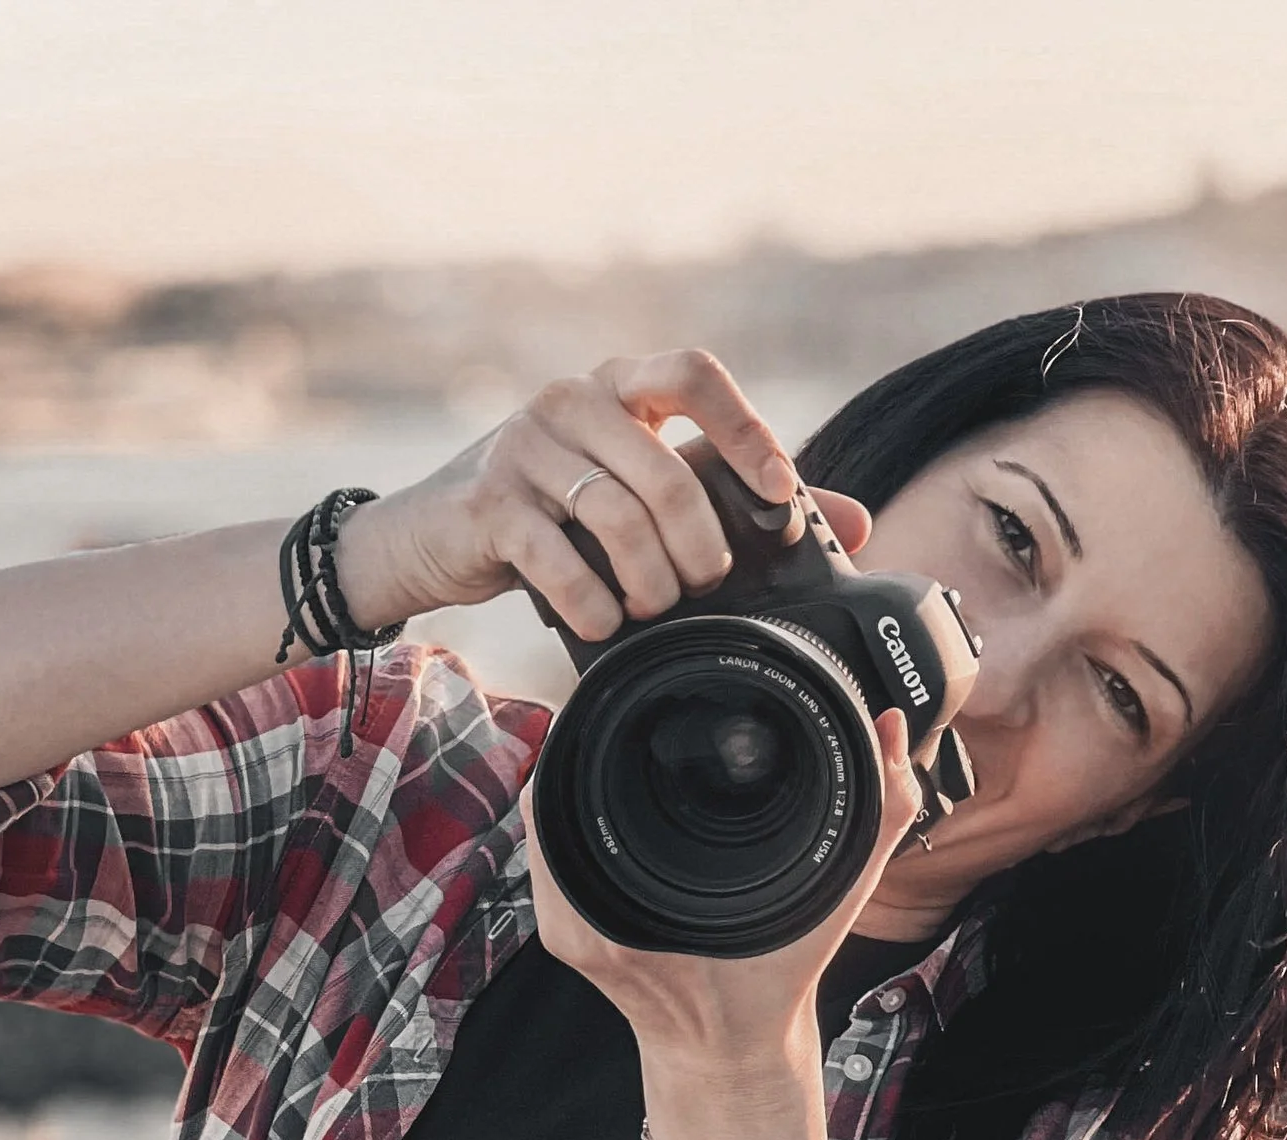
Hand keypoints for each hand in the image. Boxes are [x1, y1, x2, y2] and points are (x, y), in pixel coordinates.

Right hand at [333, 347, 872, 642]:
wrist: (432, 537)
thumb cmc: (552, 515)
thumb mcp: (640, 496)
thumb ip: (731, 501)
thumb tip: (853, 520)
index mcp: (619, 386)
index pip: (694, 372)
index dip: (745, 430)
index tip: (779, 494)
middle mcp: (571, 399)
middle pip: (664, 468)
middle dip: (699, 543)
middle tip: (705, 585)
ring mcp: (524, 445)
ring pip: (617, 514)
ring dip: (649, 579)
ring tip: (653, 608)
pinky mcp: (488, 502)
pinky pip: (559, 557)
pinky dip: (592, 602)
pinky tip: (602, 620)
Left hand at [525, 707, 928, 1134]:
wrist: (729, 1051)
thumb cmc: (775, 979)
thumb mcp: (838, 893)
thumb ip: (878, 811)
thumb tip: (892, 727)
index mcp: (650, 912)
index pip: (596, 785)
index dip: (608, 723)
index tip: (633, 687)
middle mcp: (596, 923)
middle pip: (559, 790)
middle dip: (591, 735)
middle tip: (625, 696)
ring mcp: (569, 933)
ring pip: (545, 819)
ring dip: (572, 769)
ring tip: (607, 727)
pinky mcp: (562, 937)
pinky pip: (546, 854)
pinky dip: (565, 811)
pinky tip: (592, 780)